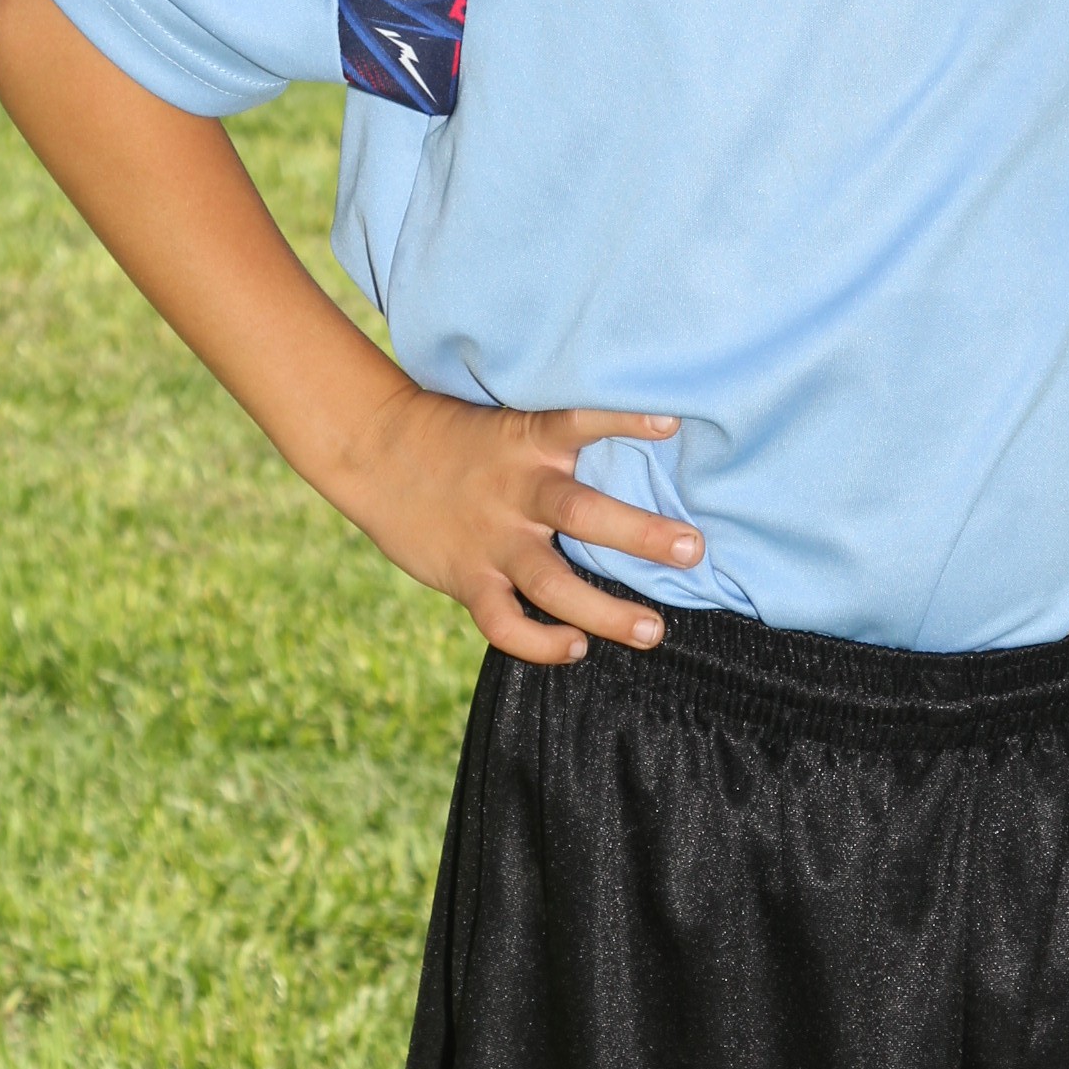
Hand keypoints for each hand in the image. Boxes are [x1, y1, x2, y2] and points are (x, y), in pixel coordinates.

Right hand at [332, 392, 702, 662]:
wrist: (376, 453)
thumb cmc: (460, 439)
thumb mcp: (510, 425)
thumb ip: (558, 445)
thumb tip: (637, 451)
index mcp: (529, 443)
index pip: (581, 421)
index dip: (625, 421)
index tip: (672, 423)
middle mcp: (516, 492)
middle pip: (582, 514)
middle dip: (641, 535)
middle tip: (692, 550)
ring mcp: (492, 540)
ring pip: (553, 584)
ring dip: (606, 611)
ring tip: (653, 631)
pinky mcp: (467, 577)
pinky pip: (505, 623)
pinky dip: (541, 643)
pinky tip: (576, 648)